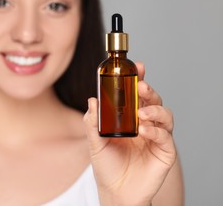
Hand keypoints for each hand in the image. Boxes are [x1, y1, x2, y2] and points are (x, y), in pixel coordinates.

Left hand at [84, 62, 176, 205]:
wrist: (116, 191)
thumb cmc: (107, 165)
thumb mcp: (94, 142)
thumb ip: (93, 122)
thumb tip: (92, 99)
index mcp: (129, 118)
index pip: (136, 95)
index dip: (139, 80)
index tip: (138, 67)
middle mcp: (144, 124)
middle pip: (153, 100)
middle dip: (148, 90)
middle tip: (140, 87)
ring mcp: (156, 137)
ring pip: (164, 114)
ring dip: (154, 110)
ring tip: (141, 114)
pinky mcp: (164, 151)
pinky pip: (166, 136)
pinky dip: (156, 131)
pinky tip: (144, 131)